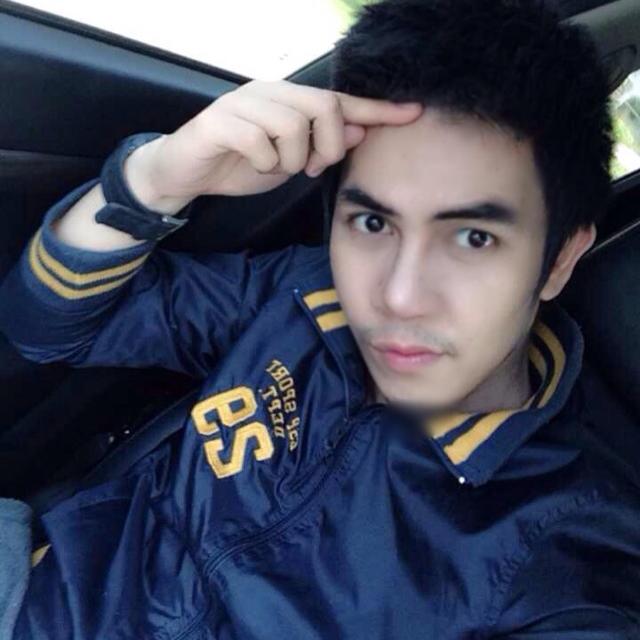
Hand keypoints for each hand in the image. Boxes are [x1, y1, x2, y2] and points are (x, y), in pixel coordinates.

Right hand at [125, 80, 421, 212]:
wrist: (186, 173)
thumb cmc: (239, 164)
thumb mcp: (288, 162)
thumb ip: (320, 147)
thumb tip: (358, 132)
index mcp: (288, 100)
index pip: (339, 100)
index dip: (376, 109)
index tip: (413, 112)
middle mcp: (269, 93)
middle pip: (323, 106)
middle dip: (327, 145)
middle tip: (310, 167)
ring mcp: (243, 103)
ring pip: (292, 124)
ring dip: (291, 159)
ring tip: (277, 168)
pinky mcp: (219, 121)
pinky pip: (259, 140)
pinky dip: (264, 162)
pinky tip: (254, 165)